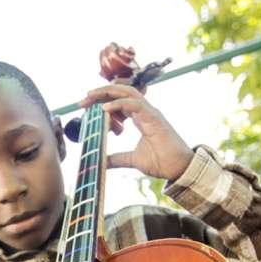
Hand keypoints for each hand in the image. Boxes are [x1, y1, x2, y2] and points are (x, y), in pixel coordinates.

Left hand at [79, 84, 193, 180]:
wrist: (178, 168)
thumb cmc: (161, 161)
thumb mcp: (132, 160)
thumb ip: (117, 159)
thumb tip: (102, 162)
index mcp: (140, 118)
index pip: (119, 101)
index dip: (102, 101)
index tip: (85, 107)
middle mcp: (145, 111)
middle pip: (121, 92)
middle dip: (100, 93)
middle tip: (82, 101)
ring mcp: (150, 113)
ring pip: (128, 93)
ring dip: (107, 93)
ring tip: (90, 97)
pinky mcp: (154, 118)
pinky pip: (135, 105)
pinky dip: (119, 104)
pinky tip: (104, 109)